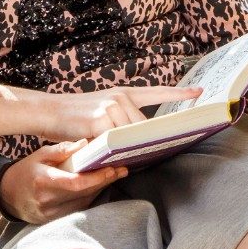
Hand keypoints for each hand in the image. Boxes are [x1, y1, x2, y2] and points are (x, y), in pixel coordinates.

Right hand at [0, 81, 199, 144]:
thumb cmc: (73, 116)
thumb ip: (120, 120)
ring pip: (133, 136)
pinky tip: (115, 156)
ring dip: (132, 148)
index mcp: (122, 93)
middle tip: (155, 149)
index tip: (200, 93)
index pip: (156, 92)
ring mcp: (112, 109)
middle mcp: (120, 98)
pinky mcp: (102, 122)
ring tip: (125, 155)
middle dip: (148, 139)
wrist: (47, 111)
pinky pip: (118, 142)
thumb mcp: (100, 111)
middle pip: (145, 126)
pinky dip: (118, 151)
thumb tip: (138, 138)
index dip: (179, 92)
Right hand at [0, 139, 128, 223]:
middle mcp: (48, 202)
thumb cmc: (24, 172)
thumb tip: (85, 144)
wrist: (7, 196)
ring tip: (114, 174)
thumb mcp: (39, 155)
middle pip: (85, 193)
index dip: (97, 177)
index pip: (76, 183)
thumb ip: (61, 150)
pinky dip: (90, 196)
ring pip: (85, 202)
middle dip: (105, 181)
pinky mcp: (56, 221)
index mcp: (43, 183)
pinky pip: (79, 208)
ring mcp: (52, 214)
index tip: (113, 168)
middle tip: (122, 169)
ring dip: (101, 188)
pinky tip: (99, 185)